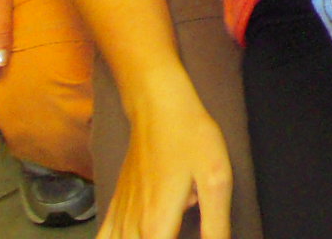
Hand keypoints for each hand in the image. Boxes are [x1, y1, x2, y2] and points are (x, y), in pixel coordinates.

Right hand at [102, 85, 232, 238]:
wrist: (158, 106)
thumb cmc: (191, 139)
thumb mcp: (215, 181)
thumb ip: (216, 226)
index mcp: (158, 225)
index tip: (186, 237)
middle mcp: (133, 227)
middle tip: (177, 232)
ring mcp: (120, 217)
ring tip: (160, 235)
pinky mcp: (115, 207)